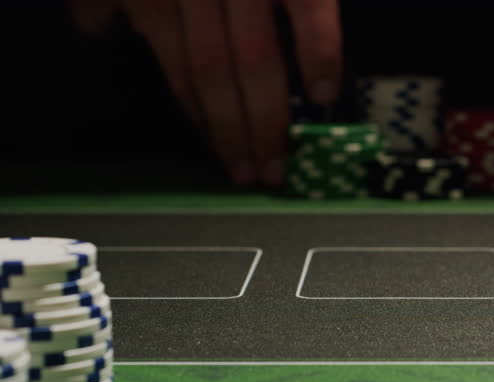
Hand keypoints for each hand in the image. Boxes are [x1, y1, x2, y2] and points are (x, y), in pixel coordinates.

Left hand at [70, 0, 342, 186]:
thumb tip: (94, 29)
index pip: (178, 69)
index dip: (201, 118)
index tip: (221, 155)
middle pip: (214, 77)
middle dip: (237, 133)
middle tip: (260, 177)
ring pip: (253, 60)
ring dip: (270, 115)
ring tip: (285, 157)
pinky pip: (306, 11)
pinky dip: (318, 53)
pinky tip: (323, 93)